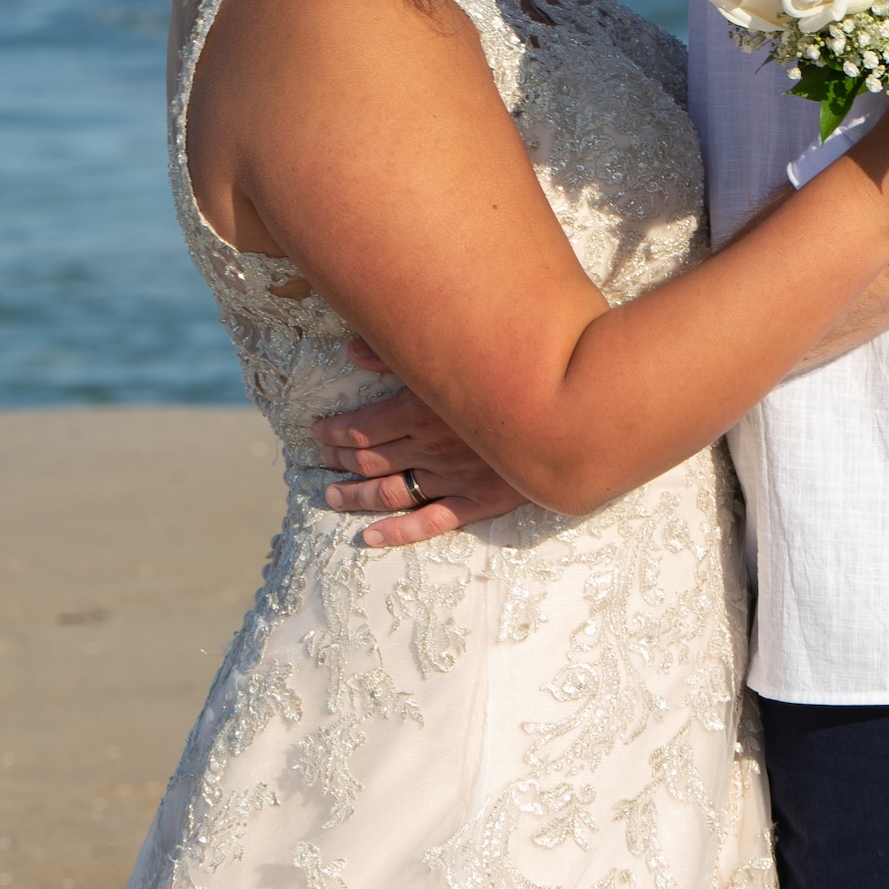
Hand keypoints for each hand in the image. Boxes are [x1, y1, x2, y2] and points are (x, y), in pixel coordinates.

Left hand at [315, 341, 524, 546]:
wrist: (569, 413)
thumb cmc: (512, 372)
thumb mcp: (455, 353)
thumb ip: (401, 352)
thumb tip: (352, 351)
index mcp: (420, 410)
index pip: (362, 428)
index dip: (335, 431)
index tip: (318, 431)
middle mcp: (430, 448)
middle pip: (370, 459)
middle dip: (340, 459)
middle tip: (322, 459)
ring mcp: (452, 479)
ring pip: (390, 491)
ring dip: (356, 495)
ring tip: (331, 495)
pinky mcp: (478, 502)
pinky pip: (430, 523)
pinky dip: (398, 532)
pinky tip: (370, 537)